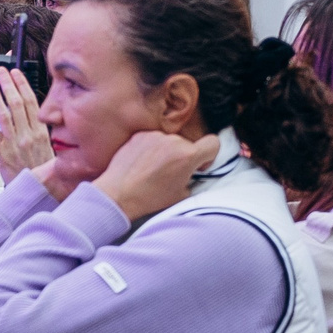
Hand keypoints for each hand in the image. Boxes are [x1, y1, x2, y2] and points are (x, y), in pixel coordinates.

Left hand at [0, 67, 53, 191]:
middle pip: (16, 104)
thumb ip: (41, 128)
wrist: (38, 192)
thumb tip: (34, 110)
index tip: (15, 72)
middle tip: (0, 71)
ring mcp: (13, 145)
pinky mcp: (0, 156)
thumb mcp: (50, 146)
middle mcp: (28, 136)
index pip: (31, 102)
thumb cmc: (43, 170)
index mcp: (41, 132)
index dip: (22, 84)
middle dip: (7, 84)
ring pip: (3, 116)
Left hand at [92, 131, 219, 224]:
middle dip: (184, 157)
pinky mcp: (140, 135)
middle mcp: (174, 141)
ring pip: (170, 142)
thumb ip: (193, 178)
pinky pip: (154, 140)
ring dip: (167, 152)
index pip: (214, 143)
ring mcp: (155, 136)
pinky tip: (143, 164)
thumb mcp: (182, 194)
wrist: (118, 194)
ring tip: (154, 170)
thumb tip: (193, 173)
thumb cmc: (150, 198)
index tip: (200, 166)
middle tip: (172, 173)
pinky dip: (152, 149)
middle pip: (189, 145)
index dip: (210, 155)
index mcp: (188, 155)